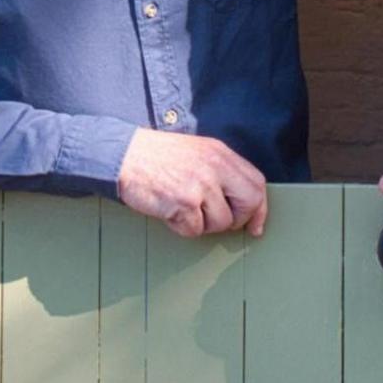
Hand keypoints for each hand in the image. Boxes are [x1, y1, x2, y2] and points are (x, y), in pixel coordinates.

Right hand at [116, 128, 270, 238]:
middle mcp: (215, 167)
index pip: (257, 183)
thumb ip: (221, 172)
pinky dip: (181, 227)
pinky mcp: (184, 202)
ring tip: (182, 208)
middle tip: (216, 221)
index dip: (260, 209)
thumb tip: (243, 202)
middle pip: (249, 204)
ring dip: (203, 225)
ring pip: (221, 223)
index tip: (256, 226)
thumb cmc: (156, 157)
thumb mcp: (197, 153)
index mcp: (220, 154)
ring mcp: (201, 185)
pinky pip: (194, 230)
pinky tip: (169, 210)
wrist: (122, 155)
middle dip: (237, 220)